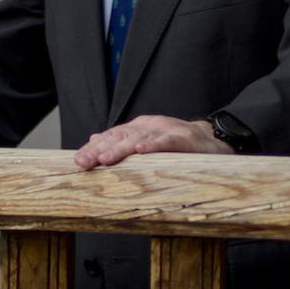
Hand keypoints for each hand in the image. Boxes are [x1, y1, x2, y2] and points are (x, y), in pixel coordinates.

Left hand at [73, 115, 229, 168]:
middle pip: (119, 136)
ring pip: (139, 138)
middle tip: (84, 162)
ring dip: (120, 148)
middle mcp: (148, 126)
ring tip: (105, 159)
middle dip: (100, 149)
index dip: (93, 148)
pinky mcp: (183, 137)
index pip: (111, 137)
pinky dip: (153, 145)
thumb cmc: (177, 146)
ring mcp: (165, 130)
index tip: (77, 162)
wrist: (212, 140)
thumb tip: (94, 141)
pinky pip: (166, 141)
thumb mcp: (147, 143)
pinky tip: (141, 151)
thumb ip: (122, 142)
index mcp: (138, 128)